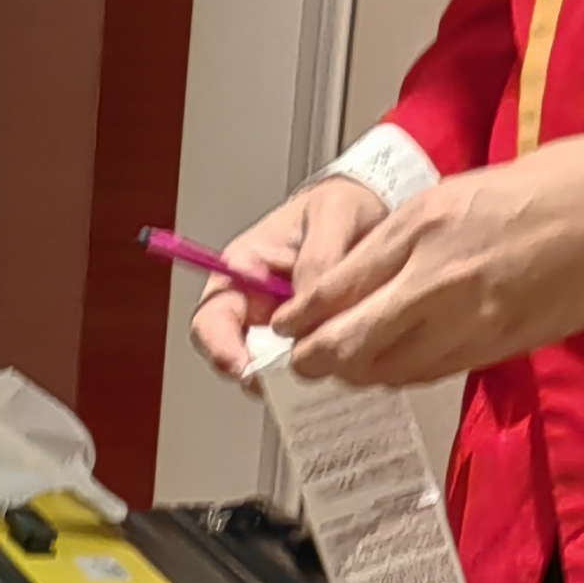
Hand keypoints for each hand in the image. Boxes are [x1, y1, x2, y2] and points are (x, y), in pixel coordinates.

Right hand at [190, 177, 385, 389]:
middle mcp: (255, 305)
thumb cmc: (342, 205)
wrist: (372, 212)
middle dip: (261, 374)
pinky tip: (342, 361)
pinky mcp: (309, 341)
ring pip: (273, 369)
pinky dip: (321, 372)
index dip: (219, 348)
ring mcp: (281, 328)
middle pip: (237, 356)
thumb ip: (319, 259)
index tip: (244, 368)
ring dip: (294, 377)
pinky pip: (307, 367)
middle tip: (291, 377)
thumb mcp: (334, 214)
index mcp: (242, 269)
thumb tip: (307, 307)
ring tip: (325, 367)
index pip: (211, 319)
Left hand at [279, 133, 583, 386]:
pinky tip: (392, 364)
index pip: (333, 288)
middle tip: (298, 364)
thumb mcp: (452, 196)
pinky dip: (399, 374)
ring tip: (342, 366)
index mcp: (419, 228)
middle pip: (348, 342)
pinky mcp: (490, 348)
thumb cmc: (542, 193)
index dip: (299, 319)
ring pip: (384, 369)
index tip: (282, 328)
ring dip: (356, 373)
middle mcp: (433, 279)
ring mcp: (463, 320)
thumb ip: (399, 240)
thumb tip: (352, 278)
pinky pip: (426, 373)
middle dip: (314, 360)